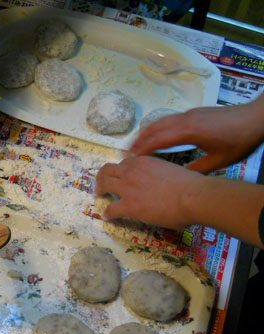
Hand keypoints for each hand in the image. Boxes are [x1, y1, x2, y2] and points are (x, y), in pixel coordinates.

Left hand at [95, 155, 203, 229]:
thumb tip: (165, 187)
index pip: (125, 163)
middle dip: (103, 176)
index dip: (121, 170)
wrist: (192, 196)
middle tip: (102, 184)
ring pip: (103, 184)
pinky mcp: (128, 205)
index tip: (121, 176)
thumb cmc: (190, 185)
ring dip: (100, 189)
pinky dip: (107, 214)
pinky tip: (108, 217)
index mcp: (144, 161)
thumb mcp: (171, 171)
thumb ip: (161, 176)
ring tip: (99, 196)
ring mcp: (128, 188)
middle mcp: (132, 171)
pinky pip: (110, 209)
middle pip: (108, 169)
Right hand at [130, 99, 263, 173]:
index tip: (129, 159)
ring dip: (146, 133)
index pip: (158, 140)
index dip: (142, 149)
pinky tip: (156, 136)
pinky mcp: (195, 113)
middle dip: (138, 140)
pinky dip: (157, 128)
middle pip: (154, 127)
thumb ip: (196, 169)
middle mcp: (185, 120)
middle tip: (125, 152)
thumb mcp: (218, 161)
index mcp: (189, 132)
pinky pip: (169, 119)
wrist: (257, 117)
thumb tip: (179, 177)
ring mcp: (190, 114)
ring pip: (161, 121)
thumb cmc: (239, 141)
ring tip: (136, 145)